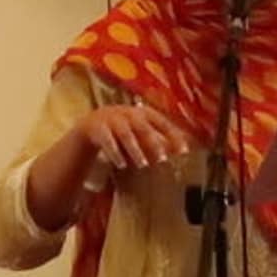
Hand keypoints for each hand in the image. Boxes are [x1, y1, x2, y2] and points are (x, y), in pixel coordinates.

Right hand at [72, 103, 195, 174]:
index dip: (173, 135)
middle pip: (143, 127)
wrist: (92, 126)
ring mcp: (111, 119)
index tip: (184, 151)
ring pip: (126, 134)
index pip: (162, 122)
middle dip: (154, 143)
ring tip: (143, 165)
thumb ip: (160, 140)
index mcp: (142, 112)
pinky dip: (115, 153)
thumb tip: (183, 152)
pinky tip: (121, 164)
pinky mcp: (97, 127)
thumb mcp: (141, 133)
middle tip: (163, 160)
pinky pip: (107, 140)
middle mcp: (128, 113)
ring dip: (135, 150)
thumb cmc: (125, 131)